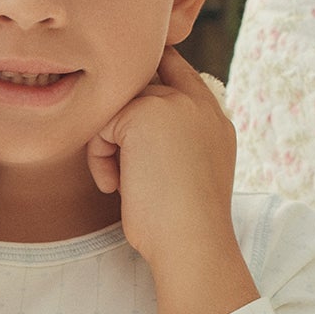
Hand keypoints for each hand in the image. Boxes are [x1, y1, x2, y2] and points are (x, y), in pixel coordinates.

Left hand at [86, 46, 257, 313]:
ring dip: (110, 144)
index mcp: (215, 118)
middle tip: (122, 167)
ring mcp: (175, 103)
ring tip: (122, 180)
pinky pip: (100, 125)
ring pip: (118, 106)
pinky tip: (117, 186)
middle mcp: (199, 103)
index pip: (177, 71)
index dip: (145, 85)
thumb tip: (127, 130)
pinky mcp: (144, 112)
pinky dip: (99, 158)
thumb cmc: (182, 225)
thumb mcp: (188, 171)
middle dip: (120, 121)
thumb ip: (173, 139)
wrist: (191, 242)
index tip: (125, 124)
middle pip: (140, 81)